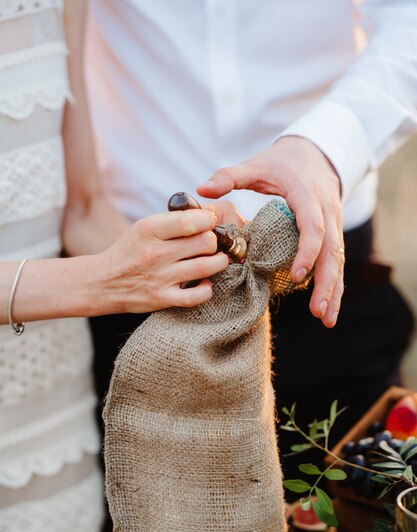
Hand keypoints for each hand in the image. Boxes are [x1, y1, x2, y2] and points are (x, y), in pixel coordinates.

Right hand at [93, 209, 228, 312]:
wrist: (103, 282)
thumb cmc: (130, 251)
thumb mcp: (144, 227)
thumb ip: (174, 220)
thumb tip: (209, 213)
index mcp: (150, 230)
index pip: (191, 220)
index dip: (209, 220)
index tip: (210, 222)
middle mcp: (156, 253)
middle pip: (205, 242)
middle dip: (214, 241)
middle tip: (213, 244)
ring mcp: (160, 278)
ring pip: (206, 267)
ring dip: (218, 262)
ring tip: (217, 260)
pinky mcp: (162, 299)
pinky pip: (196, 296)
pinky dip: (207, 289)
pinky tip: (205, 283)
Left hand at [197, 136, 343, 327]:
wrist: (315, 154)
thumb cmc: (282, 163)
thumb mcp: (257, 165)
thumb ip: (229, 176)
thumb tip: (202, 189)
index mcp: (307, 197)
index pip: (313, 227)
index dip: (307, 251)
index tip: (296, 276)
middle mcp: (327, 213)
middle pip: (331, 252)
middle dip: (326, 282)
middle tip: (317, 311)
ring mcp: (334, 226)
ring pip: (337, 261)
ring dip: (333, 292)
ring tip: (326, 320)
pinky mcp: (333, 236)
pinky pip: (335, 263)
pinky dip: (333, 287)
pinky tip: (327, 310)